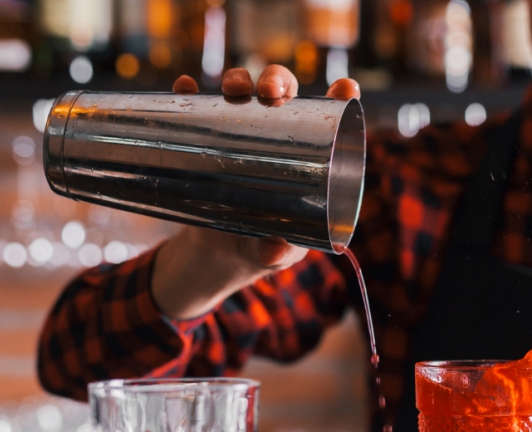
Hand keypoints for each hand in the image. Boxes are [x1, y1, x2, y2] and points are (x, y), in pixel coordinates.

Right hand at [151, 66, 361, 319]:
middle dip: (277, 79)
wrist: (221, 253)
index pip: (331, 116)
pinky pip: (196, 108)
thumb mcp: (279, 252)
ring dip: (238, 79)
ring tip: (234, 88)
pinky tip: (186, 87)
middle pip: (282, 92)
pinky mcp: (205, 139)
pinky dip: (190, 94)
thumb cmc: (267, 246)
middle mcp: (277, 133)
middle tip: (270, 91)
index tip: (345, 86)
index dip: (341, 95)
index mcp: (310, 153)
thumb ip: (281, 251)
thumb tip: (271, 252)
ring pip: (242, 92)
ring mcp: (239, 132)